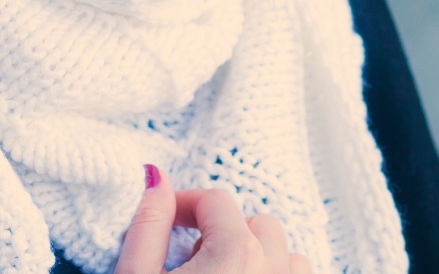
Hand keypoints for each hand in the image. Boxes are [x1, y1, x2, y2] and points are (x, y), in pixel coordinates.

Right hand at [114, 165, 310, 273]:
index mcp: (237, 254)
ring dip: (260, 258)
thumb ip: (148, 223)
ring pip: (290, 257)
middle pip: (258, 224)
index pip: (215, 200)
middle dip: (225, 232)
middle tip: (191, 260)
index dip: (184, 205)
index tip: (165, 223)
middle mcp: (275, 272)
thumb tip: (154, 175)